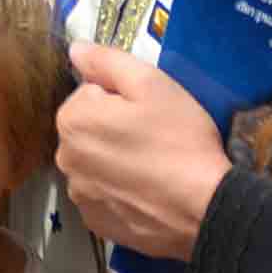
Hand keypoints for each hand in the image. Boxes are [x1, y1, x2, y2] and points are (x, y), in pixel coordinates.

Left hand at [55, 42, 227, 265]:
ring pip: (95, 163)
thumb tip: (75, 50)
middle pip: (89, 129)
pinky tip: (147, 193)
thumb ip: (107, 61)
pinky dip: (120, 192)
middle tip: (154, 138)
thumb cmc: (180, 140)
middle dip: (114, 128)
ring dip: (115, 161)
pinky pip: (103, 195)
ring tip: (153, 167)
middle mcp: (65, 158)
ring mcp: (79, 195)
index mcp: (72, 120)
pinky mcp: (96, 223)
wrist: (206, 208)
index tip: (147, 113)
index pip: (91, 94)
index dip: (122, 99)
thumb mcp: (152, 84)